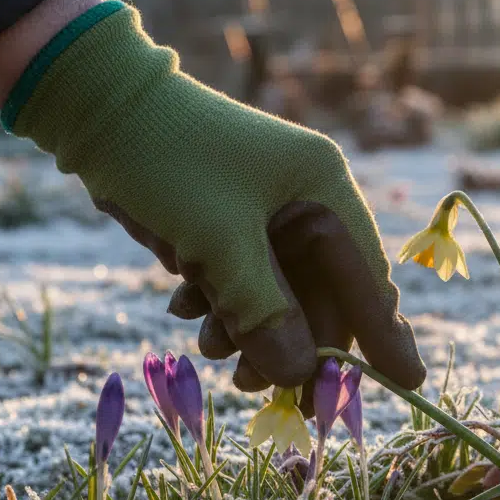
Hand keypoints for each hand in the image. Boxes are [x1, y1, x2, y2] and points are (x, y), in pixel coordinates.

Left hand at [4, 2, 424, 390]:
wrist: (91, 106)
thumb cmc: (164, 164)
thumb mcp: (218, 246)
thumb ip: (263, 314)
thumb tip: (300, 376)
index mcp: (324, 189)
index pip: (367, 277)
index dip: (385, 335)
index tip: (408, 385)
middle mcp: (307, 200)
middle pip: (322, 295)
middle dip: (293, 344)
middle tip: (260, 393)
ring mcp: (269, 211)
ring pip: (280, 294)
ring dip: (247, 329)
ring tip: (208, 348)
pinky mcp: (232, 220)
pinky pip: (245, 278)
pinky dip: (221, 302)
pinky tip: (185, 306)